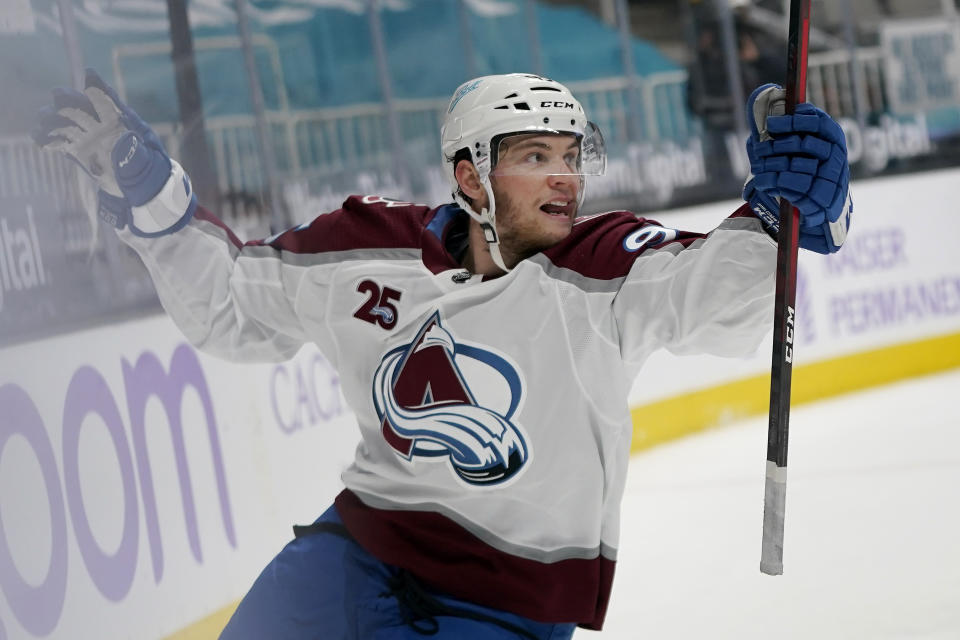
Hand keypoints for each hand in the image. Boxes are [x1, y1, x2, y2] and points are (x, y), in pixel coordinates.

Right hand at [33, 68, 173, 231]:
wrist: (141, 191)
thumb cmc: (150, 173)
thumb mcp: (147, 163)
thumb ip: (135, 153)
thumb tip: (125, 140)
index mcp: (123, 123)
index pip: (110, 102)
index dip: (100, 88)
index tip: (89, 74)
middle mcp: (102, 127)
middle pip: (82, 107)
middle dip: (70, 99)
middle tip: (58, 96)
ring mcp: (89, 138)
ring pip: (66, 123)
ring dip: (53, 119)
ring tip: (43, 123)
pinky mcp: (79, 152)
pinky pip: (61, 143)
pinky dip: (50, 140)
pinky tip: (42, 141)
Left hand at [742, 84, 851, 253]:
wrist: (821, 211)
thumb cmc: (807, 172)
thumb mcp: (802, 149)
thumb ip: (787, 127)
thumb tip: (765, 92)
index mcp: (835, 141)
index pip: (819, 124)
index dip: (796, 121)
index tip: (772, 122)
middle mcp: (836, 159)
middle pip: (801, 144)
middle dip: (775, 145)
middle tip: (758, 146)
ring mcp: (828, 180)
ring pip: (791, 165)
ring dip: (768, 164)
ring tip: (757, 164)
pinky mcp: (817, 200)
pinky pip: (787, 185)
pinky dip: (769, 180)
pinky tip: (761, 179)